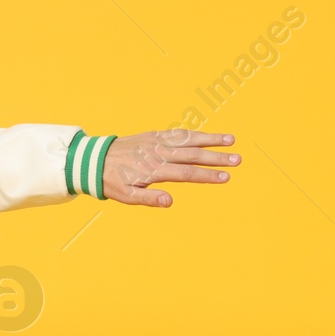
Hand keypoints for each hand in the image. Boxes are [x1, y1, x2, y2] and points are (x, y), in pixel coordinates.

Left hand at [102, 130, 240, 207]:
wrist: (96, 159)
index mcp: (154, 170)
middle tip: (238, 160)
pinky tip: (209, 136)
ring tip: (231, 140)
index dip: (207, 175)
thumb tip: (170, 202)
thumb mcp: (126, 196)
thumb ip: (149, 199)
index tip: (225, 177)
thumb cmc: (112, 182)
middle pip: (193, 156)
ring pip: (188, 140)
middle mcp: (158, 153)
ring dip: (211, 139)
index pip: (186, 174)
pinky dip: (194, 133)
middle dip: (217, 158)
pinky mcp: (154, 135)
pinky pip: (177, 133)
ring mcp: (157, 142)